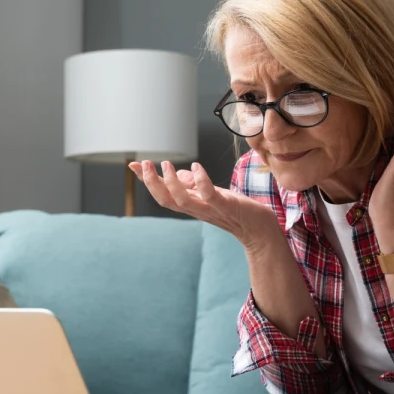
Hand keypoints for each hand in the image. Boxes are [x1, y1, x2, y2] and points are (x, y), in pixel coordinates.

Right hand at [128, 160, 278, 246]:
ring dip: (170, 183)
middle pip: (165, 200)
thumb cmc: (237, 211)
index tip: (133, 165)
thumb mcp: (212, 194)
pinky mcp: (226, 207)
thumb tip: (180, 173)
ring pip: (181, 201)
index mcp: (191, 205)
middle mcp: (196, 209)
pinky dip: (201, 182)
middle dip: (152, 183)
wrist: (259, 230)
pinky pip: (209, 196)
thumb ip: (195, 185)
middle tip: (145, 164)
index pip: (163, 194)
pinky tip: (197, 167)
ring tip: (165, 164)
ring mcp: (210, 209)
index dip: (147, 181)